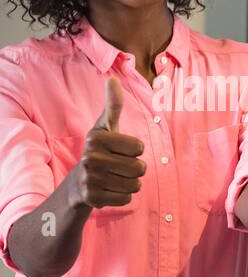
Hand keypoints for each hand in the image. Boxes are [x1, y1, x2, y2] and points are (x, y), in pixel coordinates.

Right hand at [68, 76, 146, 209]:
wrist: (78, 183)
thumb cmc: (100, 150)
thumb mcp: (105, 126)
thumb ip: (113, 104)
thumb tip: (112, 78)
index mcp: (97, 138)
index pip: (139, 148)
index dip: (134, 150)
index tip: (119, 150)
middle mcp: (91, 158)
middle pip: (140, 168)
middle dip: (135, 169)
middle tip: (118, 167)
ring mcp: (90, 179)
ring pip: (136, 185)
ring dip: (130, 183)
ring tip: (114, 177)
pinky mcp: (93, 198)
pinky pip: (127, 198)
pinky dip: (122, 196)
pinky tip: (109, 189)